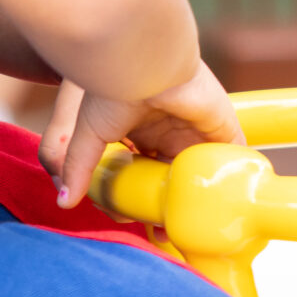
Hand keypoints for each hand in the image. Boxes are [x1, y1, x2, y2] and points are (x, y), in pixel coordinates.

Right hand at [41, 59, 244, 209]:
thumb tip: (64, 201)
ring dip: (197, 197)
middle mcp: (171, 130)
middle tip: (160, 235)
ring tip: (185, 229)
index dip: (140, 196)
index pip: (144, 170)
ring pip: (201, 171)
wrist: (143, 62)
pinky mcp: (222, 128)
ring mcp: (197, 129)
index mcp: (142, 130)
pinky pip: (232, 157)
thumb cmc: (112, 89)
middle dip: (168, 203)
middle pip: (174, 175)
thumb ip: (78, 167)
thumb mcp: (90, 134)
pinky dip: (229, 178)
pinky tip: (220, 204)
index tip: (132, 219)